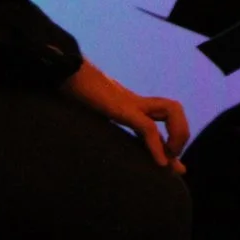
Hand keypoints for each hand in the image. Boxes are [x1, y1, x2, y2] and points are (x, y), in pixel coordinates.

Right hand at [61, 58, 190, 170]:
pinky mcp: (121, 107)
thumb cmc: (66, 91)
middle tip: (172, 158)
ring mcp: (128, 101)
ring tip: (167, 157)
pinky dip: (157, 147)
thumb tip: (80, 140)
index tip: (175, 166)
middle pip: (172, 107)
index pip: (160, 116)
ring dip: (177, 136)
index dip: (171, 138)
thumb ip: (93, 119)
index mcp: (125, 103)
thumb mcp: (84, 113)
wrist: (58, 73)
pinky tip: (160, 163)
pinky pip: (148, 127)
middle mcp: (132, 100)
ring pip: (171, 110)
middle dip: (181, 133)